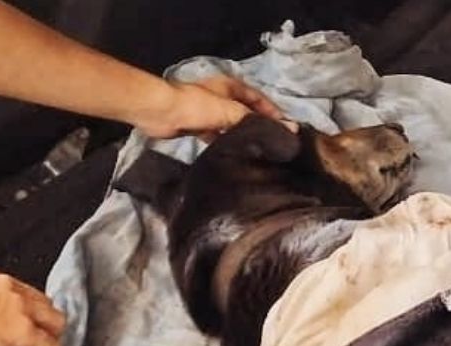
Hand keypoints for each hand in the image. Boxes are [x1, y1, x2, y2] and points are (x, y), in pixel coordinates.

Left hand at [137, 75, 295, 140]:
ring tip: (257, 151)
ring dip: (242, 135)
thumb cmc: (198, 106)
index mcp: (231, 86)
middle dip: (259, 124)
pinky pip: (217, 135)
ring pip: (232, 124)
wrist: (161, 113)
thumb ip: (258, 121)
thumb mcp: (232, 111)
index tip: (285, 128)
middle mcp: (221, 97)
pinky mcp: (198, 125)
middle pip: (246, 111)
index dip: (273, 111)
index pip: (259, 98)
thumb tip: (289, 128)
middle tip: (273, 143)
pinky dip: (226, 142)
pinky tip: (234, 154)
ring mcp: (209, 111)